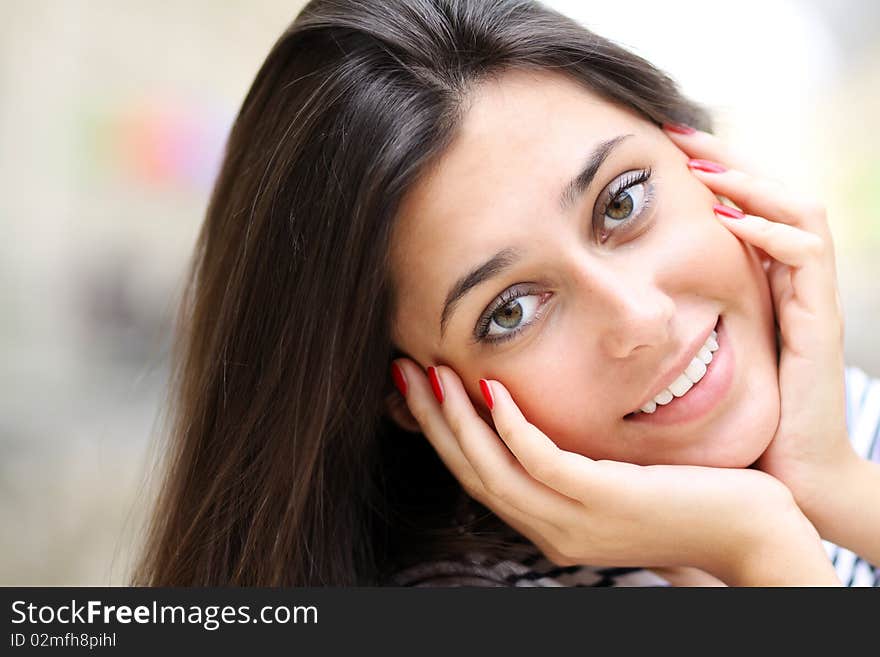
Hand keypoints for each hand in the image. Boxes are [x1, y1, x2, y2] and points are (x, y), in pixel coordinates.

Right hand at [390, 359, 839, 584]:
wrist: (749, 533)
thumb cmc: (688, 498)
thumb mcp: (617, 482)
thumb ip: (576, 466)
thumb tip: (540, 428)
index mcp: (550, 523)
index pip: (479, 476)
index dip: (442, 433)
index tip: (420, 388)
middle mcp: (551, 529)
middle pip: (471, 470)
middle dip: (431, 420)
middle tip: (401, 371)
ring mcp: (575, 520)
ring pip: (492, 467)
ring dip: (454, 418)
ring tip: (428, 372)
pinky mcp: (604, 501)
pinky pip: (540, 460)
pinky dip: (508, 425)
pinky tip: (490, 388)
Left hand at [662, 126, 856, 522]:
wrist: (790, 478)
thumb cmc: (735, 424)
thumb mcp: (693, 362)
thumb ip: (665, 327)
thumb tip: (600, 310)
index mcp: (763, 288)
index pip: (749, 208)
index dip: (711, 175)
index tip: (659, 153)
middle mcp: (792, 285)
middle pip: (775, 194)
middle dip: (728, 159)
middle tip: (679, 133)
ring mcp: (812, 301)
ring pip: (800, 211)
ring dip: (751, 183)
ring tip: (702, 167)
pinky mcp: (819, 323)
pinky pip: (807, 256)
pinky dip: (768, 231)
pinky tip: (727, 222)